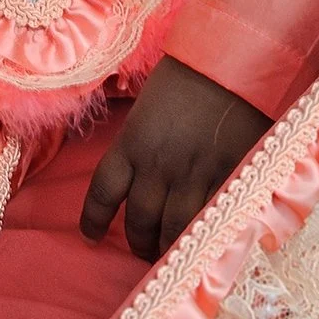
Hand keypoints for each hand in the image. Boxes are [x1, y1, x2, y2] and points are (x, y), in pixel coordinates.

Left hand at [80, 55, 271, 260]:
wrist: (229, 61)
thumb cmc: (188, 71)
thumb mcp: (149, 103)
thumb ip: (142, 138)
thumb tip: (141, 161)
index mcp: (132, 142)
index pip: (103, 192)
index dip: (93, 219)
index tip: (89, 235)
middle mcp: (157, 166)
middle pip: (139, 220)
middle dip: (138, 242)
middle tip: (142, 251)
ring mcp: (192, 176)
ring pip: (172, 230)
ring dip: (168, 249)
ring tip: (170, 257)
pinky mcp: (226, 179)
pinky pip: (209, 219)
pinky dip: (203, 237)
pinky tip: (202, 246)